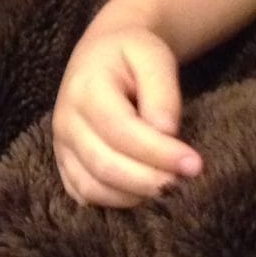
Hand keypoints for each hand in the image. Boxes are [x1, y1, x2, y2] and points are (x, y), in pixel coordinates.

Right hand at [53, 20, 202, 207]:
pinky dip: (114, 202)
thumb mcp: (152, 56)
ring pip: (93, 186)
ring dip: (135, 195)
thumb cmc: (131, 54)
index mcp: (85, 90)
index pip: (121, 131)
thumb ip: (162, 91)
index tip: (194, 164)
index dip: (158, 152)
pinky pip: (84, 194)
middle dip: (150, 180)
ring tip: (169, 189)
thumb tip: (167, 132)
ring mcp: (61, 146)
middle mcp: (65, 121)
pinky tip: (143, 194)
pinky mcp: (64, 163)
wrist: (101, 55)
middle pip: (105, 165)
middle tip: (185, 183)